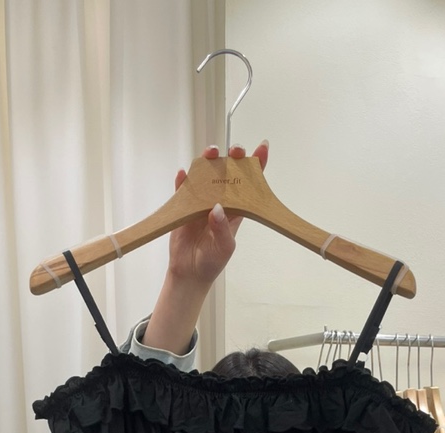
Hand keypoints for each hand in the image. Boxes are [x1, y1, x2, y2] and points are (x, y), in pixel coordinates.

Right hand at [143, 141, 268, 355]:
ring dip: (208, 160)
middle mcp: (220, 200)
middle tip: (234, 151)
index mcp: (237, 209)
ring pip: (206, 174)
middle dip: (232, 157)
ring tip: (211, 153)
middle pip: (228, 172)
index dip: (257, 164)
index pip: (250, 183)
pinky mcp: (184, 206)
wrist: (190, 273)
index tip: (262, 147)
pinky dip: (182, 180)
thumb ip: (222, 229)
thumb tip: (216, 208)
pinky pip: (183, 189)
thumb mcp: (225, 247)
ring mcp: (201, 201)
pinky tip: (183, 174)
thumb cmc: (212, 261)